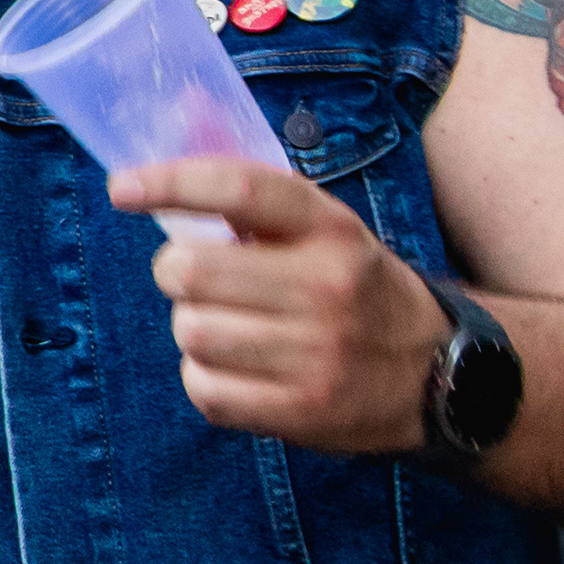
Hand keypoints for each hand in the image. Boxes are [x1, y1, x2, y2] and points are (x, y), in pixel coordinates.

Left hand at [113, 158, 445, 454]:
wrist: (442, 375)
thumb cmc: (356, 289)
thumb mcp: (326, 232)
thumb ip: (253, 203)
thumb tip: (166, 153)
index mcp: (333, 229)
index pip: (239, 189)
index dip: (170, 182)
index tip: (121, 188)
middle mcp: (329, 286)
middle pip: (190, 270)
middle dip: (174, 272)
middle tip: (195, 278)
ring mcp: (320, 354)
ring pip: (190, 331)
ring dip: (193, 327)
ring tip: (230, 327)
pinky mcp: (305, 411)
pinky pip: (204, 388)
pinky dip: (204, 378)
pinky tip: (238, 368)